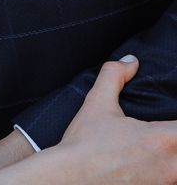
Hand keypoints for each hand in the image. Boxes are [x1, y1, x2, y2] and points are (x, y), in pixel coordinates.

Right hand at [56, 56, 176, 183]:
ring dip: (173, 160)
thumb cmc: (84, 145)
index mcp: (160, 139)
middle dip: (176, 141)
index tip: (170, 120)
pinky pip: (168, 184)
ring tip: (159, 152)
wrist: (69, 180)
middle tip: (166, 134)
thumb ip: (115, 75)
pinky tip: (150, 168)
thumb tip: (130, 62)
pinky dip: (165, 176)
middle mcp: (169, 167)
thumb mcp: (98, 102)